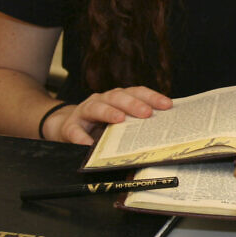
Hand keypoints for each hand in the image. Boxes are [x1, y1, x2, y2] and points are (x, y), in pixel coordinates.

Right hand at [43, 86, 172, 144]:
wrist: (68, 127)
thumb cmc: (100, 124)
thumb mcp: (119, 120)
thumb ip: (135, 121)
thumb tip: (163, 131)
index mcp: (117, 97)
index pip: (136, 92)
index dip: (152, 97)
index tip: (167, 105)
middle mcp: (101, 100)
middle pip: (117, 97)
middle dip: (133, 104)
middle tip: (146, 113)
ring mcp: (84, 111)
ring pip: (96, 107)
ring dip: (108, 113)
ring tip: (119, 120)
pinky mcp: (70, 126)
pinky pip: (74, 130)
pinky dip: (80, 137)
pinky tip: (88, 144)